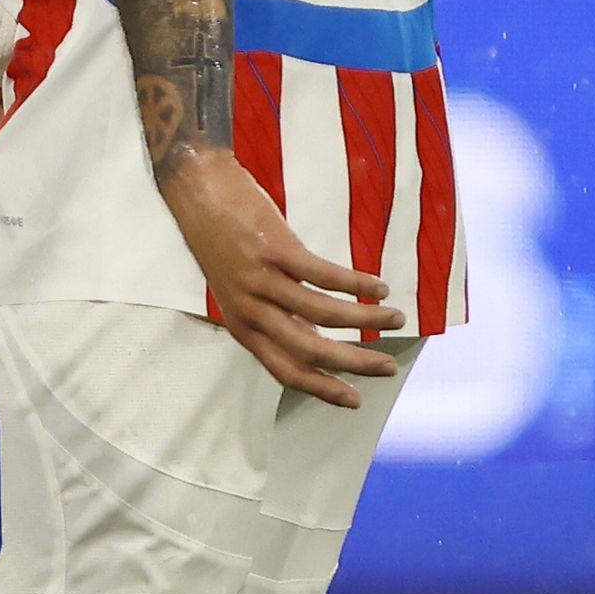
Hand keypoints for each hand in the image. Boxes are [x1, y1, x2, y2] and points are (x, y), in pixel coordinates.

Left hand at [155, 147, 397, 404]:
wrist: (198, 193)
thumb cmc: (225, 244)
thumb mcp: (243, 293)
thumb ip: (278, 318)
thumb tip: (319, 341)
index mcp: (243, 326)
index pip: (285, 370)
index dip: (323, 388)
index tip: (356, 400)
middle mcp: (249, 309)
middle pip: (309, 350)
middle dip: (354, 363)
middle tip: (389, 367)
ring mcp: (260, 279)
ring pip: (323, 313)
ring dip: (367, 319)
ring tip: (396, 318)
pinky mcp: (274, 250)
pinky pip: (324, 275)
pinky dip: (357, 285)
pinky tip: (380, 288)